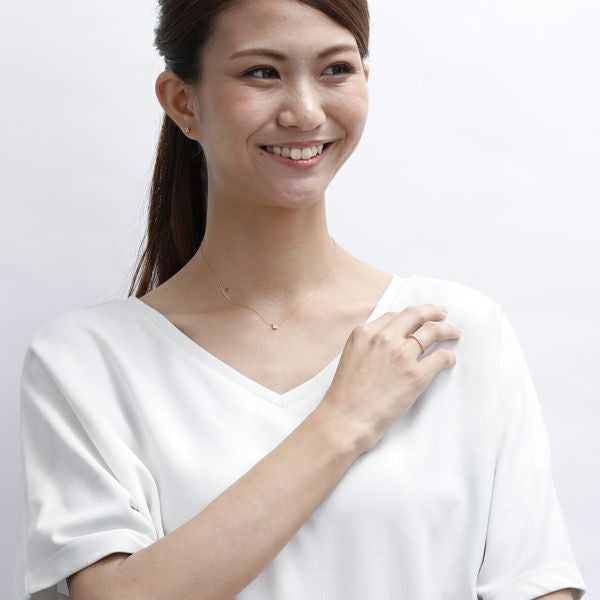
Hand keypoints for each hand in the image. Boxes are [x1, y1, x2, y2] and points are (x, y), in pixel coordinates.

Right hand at [316, 304, 460, 453]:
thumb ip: (369, 344)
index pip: (394, 316)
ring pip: (432, 331)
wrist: (346, 419)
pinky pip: (441, 358)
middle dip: (432, 311)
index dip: (410, 316)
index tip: (419, 317)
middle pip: (415, 315)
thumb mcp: (351, 357)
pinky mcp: (416, 375)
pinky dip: (448, 357)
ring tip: (454, 332)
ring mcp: (401, 355)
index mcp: (365, 333)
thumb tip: (390, 341)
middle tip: (442, 313)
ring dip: (447, 330)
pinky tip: (449, 360)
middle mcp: (384, 338)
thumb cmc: (345, 395)